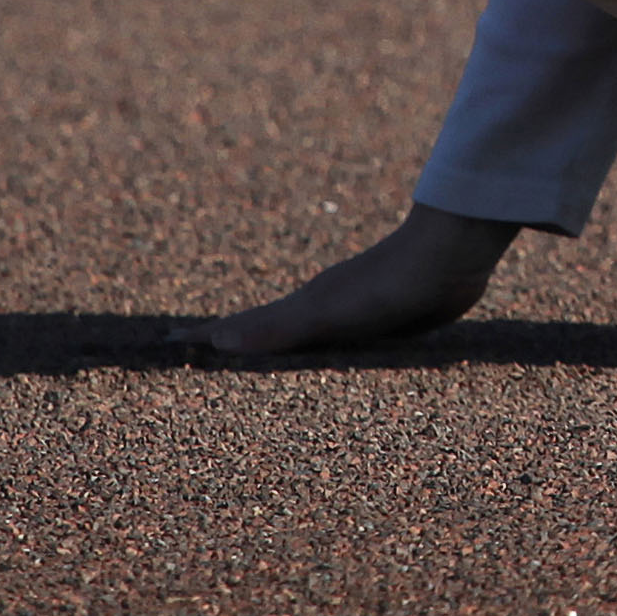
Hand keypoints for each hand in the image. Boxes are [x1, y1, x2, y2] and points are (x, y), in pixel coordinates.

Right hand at [185, 204, 521, 354]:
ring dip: (271, 345)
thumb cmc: (389, 286)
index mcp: (300, 308)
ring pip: (297, 334)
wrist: (449, 255)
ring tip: (249, 358)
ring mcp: (347, 313)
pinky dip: (312, 351)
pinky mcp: (379, 321)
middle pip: (263, 326)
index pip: (241, 326)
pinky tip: (323, 359)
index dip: (206, 337)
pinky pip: (332, 342)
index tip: (167, 342)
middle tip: (195, 351)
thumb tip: (218, 341)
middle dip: (229, 341)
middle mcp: (317, 308)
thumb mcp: (328, 313)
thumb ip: (278, 329)